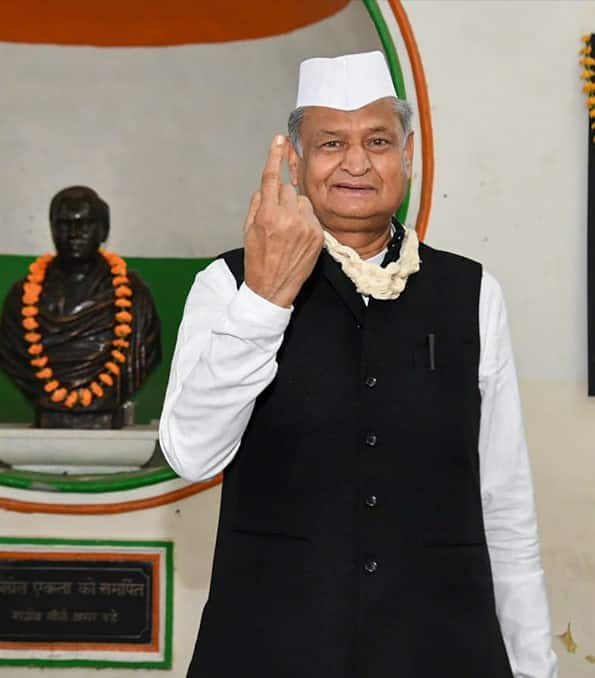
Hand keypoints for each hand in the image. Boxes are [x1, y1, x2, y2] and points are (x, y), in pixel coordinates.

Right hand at [244, 135, 323, 307]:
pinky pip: (312, 215)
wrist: (273, 289)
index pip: (271, 178)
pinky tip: (297, 237)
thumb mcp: (249, 230)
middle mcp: (288, 218)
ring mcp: (306, 227)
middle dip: (281, 197)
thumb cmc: (258, 260)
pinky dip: (305, 220)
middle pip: (288, 189)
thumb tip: (265, 186)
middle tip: (276, 217)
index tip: (279, 139)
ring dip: (295, 208)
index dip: (274, 157)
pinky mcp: (318, 236)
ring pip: (302, 201)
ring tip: (287, 231)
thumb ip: (257, 204)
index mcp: (268, 216)